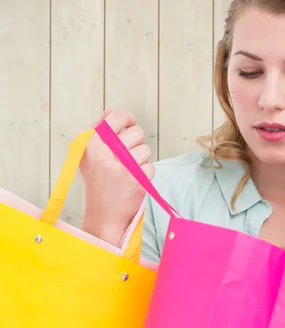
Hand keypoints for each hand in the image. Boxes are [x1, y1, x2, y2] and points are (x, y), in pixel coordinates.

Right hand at [80, 108, 154, 245]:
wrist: (103, 216)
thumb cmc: (98, 182)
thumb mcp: (90, 156)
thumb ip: (100, 131)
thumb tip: (113, 111)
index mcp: (92, 145)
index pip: (117, 117)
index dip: (127, 119)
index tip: (129, 125)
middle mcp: (105, 155)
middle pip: (137, 132)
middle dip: (136, 143)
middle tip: (126, 156)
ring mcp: (122, 169)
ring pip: (146, 150)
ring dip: (141, 160)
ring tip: (128, 170)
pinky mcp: (137, 181)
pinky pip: (151, 166)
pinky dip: (146, 174)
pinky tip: (134, 181)